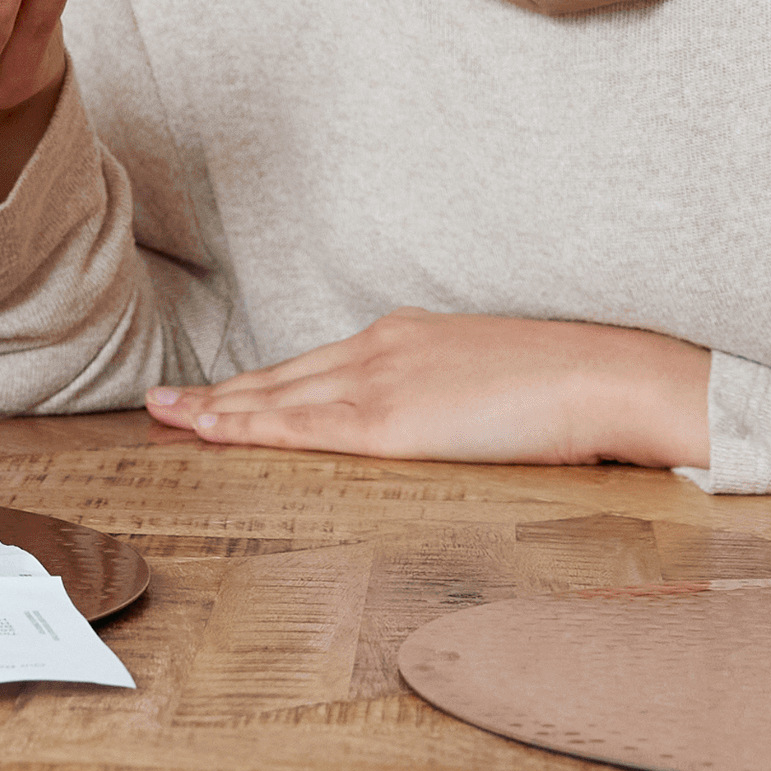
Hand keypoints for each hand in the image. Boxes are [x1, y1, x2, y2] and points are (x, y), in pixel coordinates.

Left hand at [141, 309, 712, 469]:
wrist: (607, 378)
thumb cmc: (571, 388)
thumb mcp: (495, 381)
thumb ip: (453, 396)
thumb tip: (440, 422)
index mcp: (408, 338)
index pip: (317, 365)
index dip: (263, 381)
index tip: (221, 392)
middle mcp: (381, 348)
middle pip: (283, 375)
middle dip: (222, 392)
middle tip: (164, 403)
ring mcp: (380, 379)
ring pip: (278, 395)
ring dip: (218, 409)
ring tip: (167, 418)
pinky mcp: (388, 419)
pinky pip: (300, 424)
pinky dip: (247, 426)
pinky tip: (210, 432)